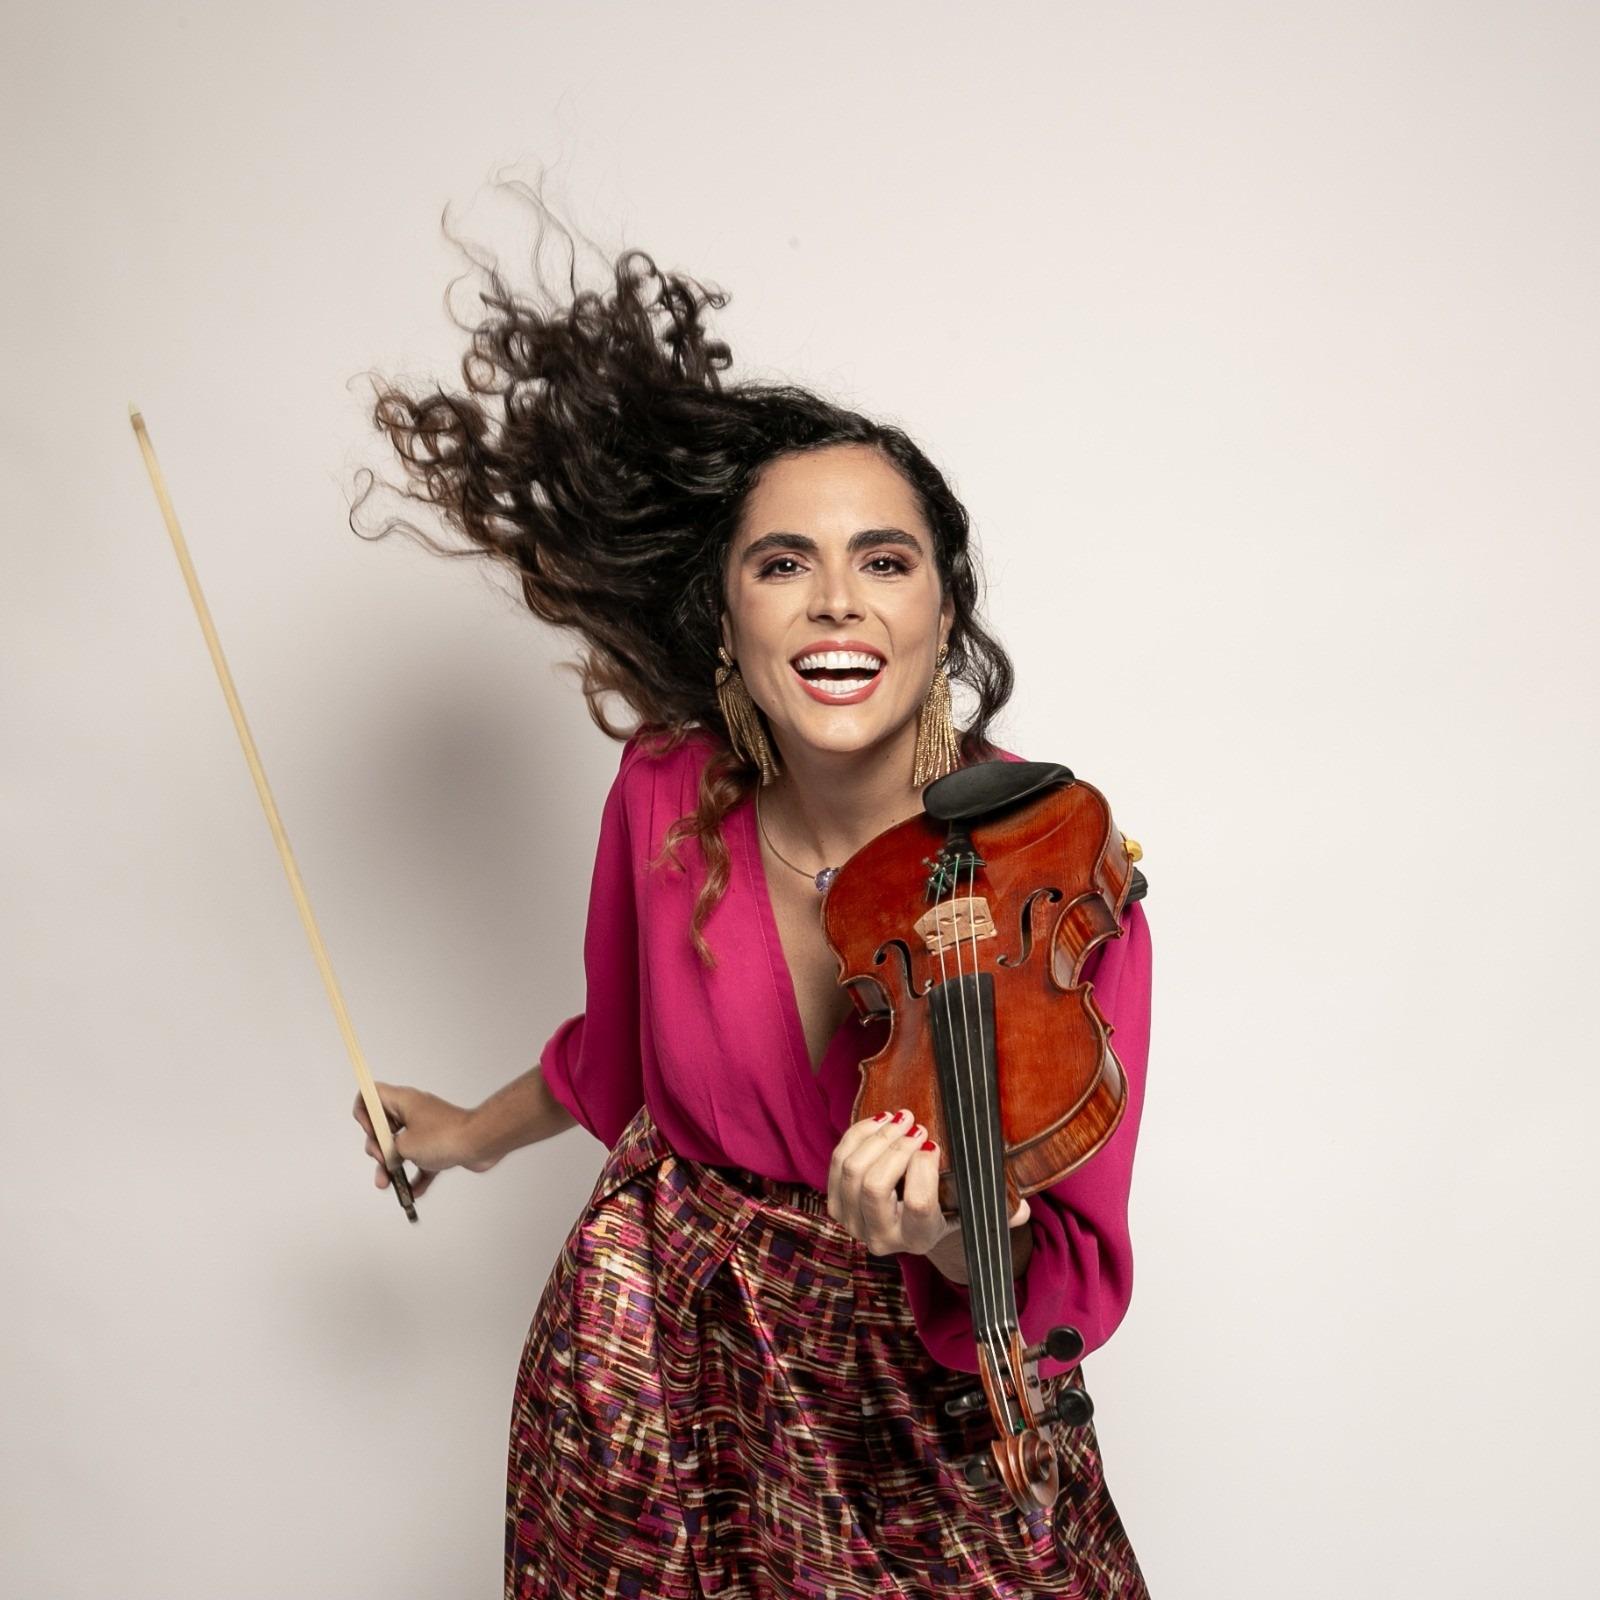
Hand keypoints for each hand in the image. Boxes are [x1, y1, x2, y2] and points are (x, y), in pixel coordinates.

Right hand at [351, 1082, 490, 1202]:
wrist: (480, 1142)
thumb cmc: (445, 1136)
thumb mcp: (404, 1146)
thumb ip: (388, 1152)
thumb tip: (390, 1160)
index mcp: (403, 1101)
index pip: (372, 1095)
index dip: (364, 1113)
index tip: (370, 1132)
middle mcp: (414, 1111)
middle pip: (384, 1127)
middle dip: (378, 1148)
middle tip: (382, 1160)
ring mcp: (428, 1128)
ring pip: (402, 1147)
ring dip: (393, 1166)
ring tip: (387, 1184)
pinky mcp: (440, 1144)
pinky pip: (421, 1160)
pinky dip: (416, 1175)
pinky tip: (412, 1192)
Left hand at [826, 1109, 1029, 1257]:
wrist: (911, 1220)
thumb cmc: (948, 1207)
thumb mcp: (975, 1210)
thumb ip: (1002, 1211)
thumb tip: (1020, 1210)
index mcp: (920, 1238)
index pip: (919, 1204)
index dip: (924, 1167)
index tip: (934, 1143)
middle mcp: (882, 1237)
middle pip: (874, 1186)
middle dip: (895, 1146)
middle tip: (916, 1124)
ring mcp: (853, 1221)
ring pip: (853, 1170)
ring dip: (876, 1137)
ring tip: (902, 1118)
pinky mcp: (836, 1202)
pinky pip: (839, 1161)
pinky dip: (858, 1135)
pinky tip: (880, 1121)